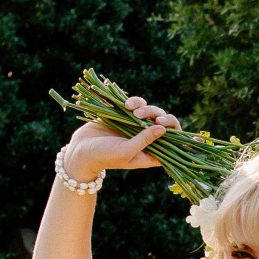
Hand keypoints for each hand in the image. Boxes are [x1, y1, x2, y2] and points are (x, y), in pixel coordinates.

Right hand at [61, 96, 178, 182]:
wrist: (81, 150)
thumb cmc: (104, 156)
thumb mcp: (126, 151)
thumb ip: (144, 140)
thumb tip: (163, 128)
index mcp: (151, 154)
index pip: (173, 143)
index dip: (177, 133)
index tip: (164, 122)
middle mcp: (147, 140)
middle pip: (165, 123)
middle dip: (160, 115)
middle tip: (148, 116)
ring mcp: (137, 127)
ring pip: (152, 111)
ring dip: (145, 107)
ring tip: (131, 110)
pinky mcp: (126, 116)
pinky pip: (138, 105)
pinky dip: (134, 102)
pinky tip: (126, 104)